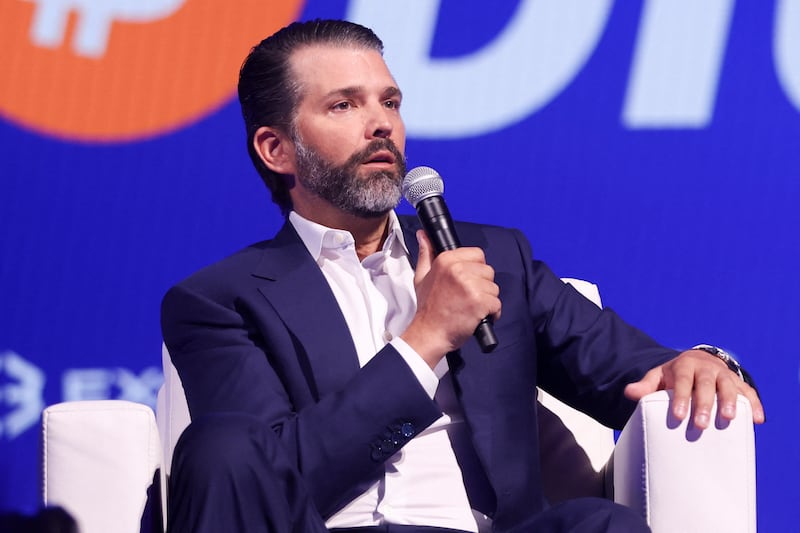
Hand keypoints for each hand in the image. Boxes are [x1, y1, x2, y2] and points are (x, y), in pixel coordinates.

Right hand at [401, 230, 500, 367]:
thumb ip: (426, 254)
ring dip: (487, 300)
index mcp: (446, 260)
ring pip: (494, 288)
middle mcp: (458, 269)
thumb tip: (423, 235)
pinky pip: (497, 303)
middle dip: (482, 286)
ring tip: (471, 308)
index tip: (468, 281)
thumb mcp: (421, 276)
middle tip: (467, 298)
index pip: (477, 254)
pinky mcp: (479, 301)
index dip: (476, 269)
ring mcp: (470, 285)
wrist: (429, 334)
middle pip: (488, 271)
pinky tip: (477, 317)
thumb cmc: (428, 308)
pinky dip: (491, 313)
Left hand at [624, 349, 764, 428]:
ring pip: (729, 385)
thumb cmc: (674, 375)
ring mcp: (724, 374)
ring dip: (731, 401)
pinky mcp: (738, 382)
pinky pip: (748, 391)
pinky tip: (757, 420)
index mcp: (685, 366)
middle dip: (704, 404)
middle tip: (700, 425)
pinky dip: (754, 404)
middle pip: (706, 384)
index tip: (677, 415)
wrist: (696, 362)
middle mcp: (706, 368)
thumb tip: (629, 392)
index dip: (680, 397)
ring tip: (729, 419)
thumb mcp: (658, 377)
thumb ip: (645, 386)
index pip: (682, 381)